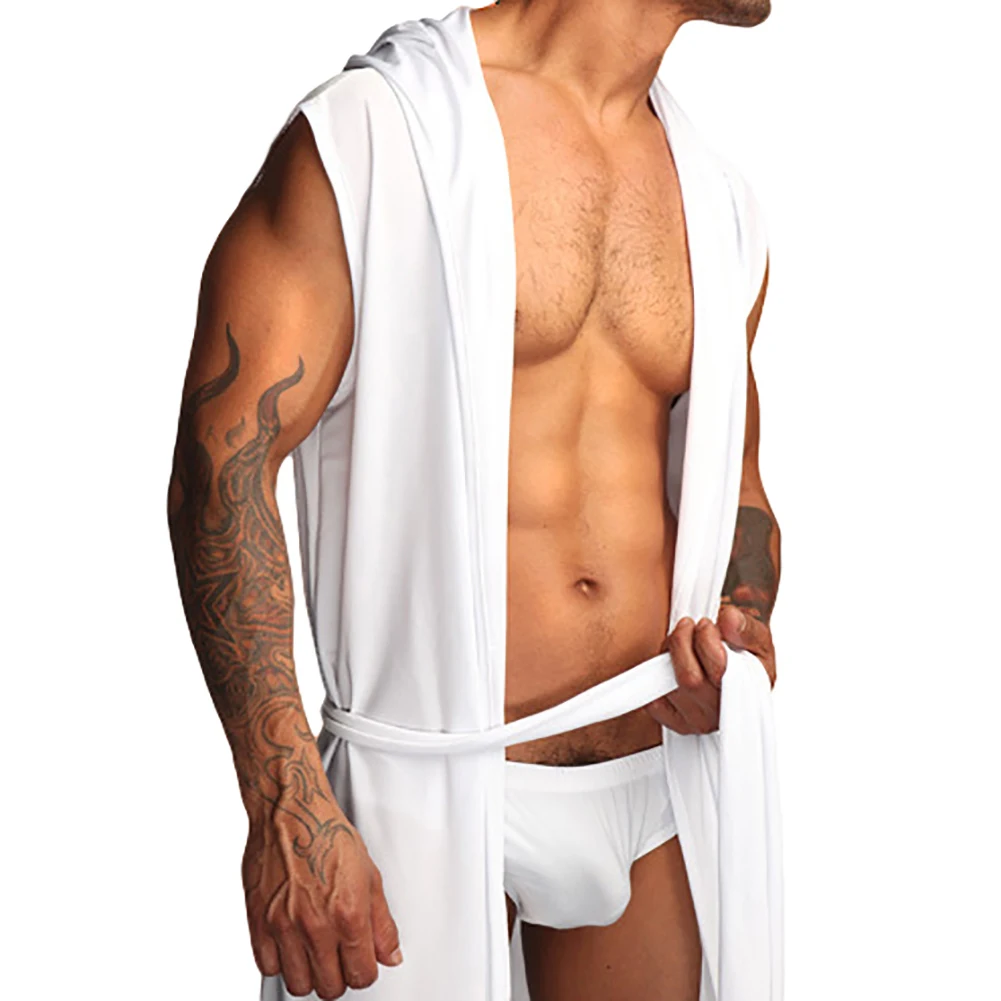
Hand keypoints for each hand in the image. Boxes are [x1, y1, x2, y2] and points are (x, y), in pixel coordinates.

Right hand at [243, 806, 401, 998]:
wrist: (291, 813)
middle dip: (339, 977)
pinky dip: (281, 962)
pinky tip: (292, 943)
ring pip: (298, 984)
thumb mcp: (370, 876)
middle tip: (340, 957)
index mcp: (348, 915)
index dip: (365, 971)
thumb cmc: (328, 836)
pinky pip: (268, 967)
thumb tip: (390, 955)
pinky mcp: (258, 922)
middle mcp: (315, 926)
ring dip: (310, 974)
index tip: (362, 961)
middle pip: (329, 988)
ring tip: (316, 952)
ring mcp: (284, 926)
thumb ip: (382, 923)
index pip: (361, 976)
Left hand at [644, 605, 776, 734]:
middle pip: (689, 678)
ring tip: (681, 642)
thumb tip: (728, 620)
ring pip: (669, 685)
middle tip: (688, 625)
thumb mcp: (755, 637)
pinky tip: (671, 664)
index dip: (706, 641)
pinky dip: (656, 675)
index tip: (705, 624)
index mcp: (749, 695)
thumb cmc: (746, 654)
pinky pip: (654, 699)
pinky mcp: (675, 722)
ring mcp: (698, 722)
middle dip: (683, 642)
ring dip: (668, 654)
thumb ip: (746, 628)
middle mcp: (722, 714)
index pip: (719, 671)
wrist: (734, 667)